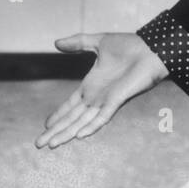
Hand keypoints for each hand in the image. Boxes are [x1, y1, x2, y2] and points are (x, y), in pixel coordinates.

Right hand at [35, 32, 167, 148]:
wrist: (150, 48)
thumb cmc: (129, 45)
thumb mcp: (98, 42)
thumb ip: (77, 43)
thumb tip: (56, 43)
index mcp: (91, 85)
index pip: (70, 105)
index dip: (58, 115)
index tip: (45, 125)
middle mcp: (96, 97)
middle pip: (71, 118)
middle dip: (55, 131)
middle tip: (38, 144)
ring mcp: (106, 101)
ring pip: (82, 122)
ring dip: (66, 134)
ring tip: (50, 145)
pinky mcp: (117, 100)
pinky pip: (102, 117)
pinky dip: (90, 127)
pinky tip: (78, 136)